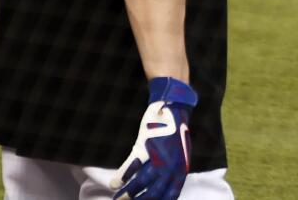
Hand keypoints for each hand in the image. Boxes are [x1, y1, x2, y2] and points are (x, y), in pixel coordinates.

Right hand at [111, 77, 197, 199]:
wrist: (172, 107)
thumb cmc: (174, 132)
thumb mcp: (180, 155)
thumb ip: (172, 171)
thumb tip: (163, 187)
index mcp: (181, 169)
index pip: (171, 196)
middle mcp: (171, 166)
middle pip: (153, 193)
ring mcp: (157, 157)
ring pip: (139, 182)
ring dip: (127, 193)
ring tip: (117, 199)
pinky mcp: (145, 147)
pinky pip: (131, 167)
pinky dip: (122, 176)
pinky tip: (115, 183)